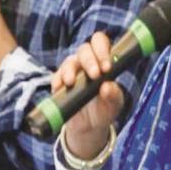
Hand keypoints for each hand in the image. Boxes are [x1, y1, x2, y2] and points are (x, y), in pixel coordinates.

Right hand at [51, 32, 124, 159]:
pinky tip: (59, 87)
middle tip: (95, 75)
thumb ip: (113, 95)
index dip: (102, 50)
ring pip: (69, 61)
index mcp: (102, 61)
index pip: (100, 43)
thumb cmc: (104, 109)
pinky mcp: (60, 83)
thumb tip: (107, 87)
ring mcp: (72, 71)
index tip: (106, 67)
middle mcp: (87, 62)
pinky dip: (57, 80)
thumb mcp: (113, 105)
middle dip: (89, 61)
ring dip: (70, 70)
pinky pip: (56, 76)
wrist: (89, 126)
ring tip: (71, 82)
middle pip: (85, 49)